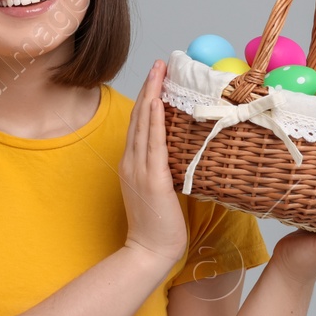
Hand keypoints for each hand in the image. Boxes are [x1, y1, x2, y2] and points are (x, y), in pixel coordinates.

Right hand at [119, 59, 188, 263]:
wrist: (148, 252)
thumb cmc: (159, 226)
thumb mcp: (160, 190)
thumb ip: (165, 170)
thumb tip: (184, 154)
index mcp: (133, 164)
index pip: (139, 124)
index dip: (146, 98)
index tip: (157, 77)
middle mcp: (132, 162)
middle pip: (138, 117)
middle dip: (149, 88)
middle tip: (159, 64)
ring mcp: (139, 169)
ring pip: (143, 125)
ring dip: (151, 95)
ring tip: (159, 72)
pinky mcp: (152, 179)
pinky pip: (152, 145)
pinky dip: (153, 122)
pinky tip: (156, 103)